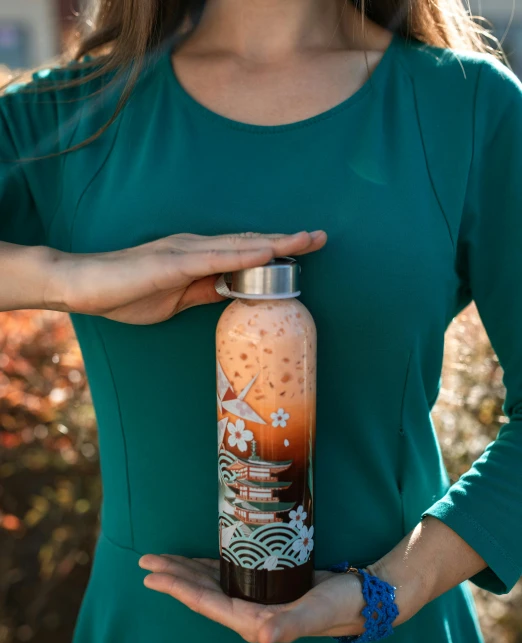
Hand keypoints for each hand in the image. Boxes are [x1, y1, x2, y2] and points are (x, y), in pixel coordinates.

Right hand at [48, 230, 325, 323]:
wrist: (84, 286)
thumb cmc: (126, 293)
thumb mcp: (177, 299)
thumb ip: (205, 292)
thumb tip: (234, 293)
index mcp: (197, 256)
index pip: (245, 253)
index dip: (277, 250)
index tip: (306, 249)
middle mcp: (195, 246)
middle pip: (249, 243)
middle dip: (287, 241)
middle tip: (320, 236)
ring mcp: (184, 251)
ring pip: (239, 245)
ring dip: (275, 242)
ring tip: (306, 239)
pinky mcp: (171, 262)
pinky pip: (214, 258)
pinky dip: (243, 255)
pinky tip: (266, 252)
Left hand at [138, 554, 374, 642]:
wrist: (362, 599)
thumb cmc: (340, 605)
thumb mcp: (315, 612)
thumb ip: (289, 625)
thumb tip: (262, 637)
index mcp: (253, 621)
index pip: (207, 603)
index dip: (178, 588)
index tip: (153, 575)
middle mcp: (249, 613)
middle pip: (202, 593)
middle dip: (174, 577)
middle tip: (146, 561)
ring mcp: (256, 600)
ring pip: (211, 584)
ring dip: (186, 571)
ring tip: (162, 559)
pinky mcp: (266, 587)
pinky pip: (229, 575)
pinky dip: (210, 566)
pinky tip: (199, 559)